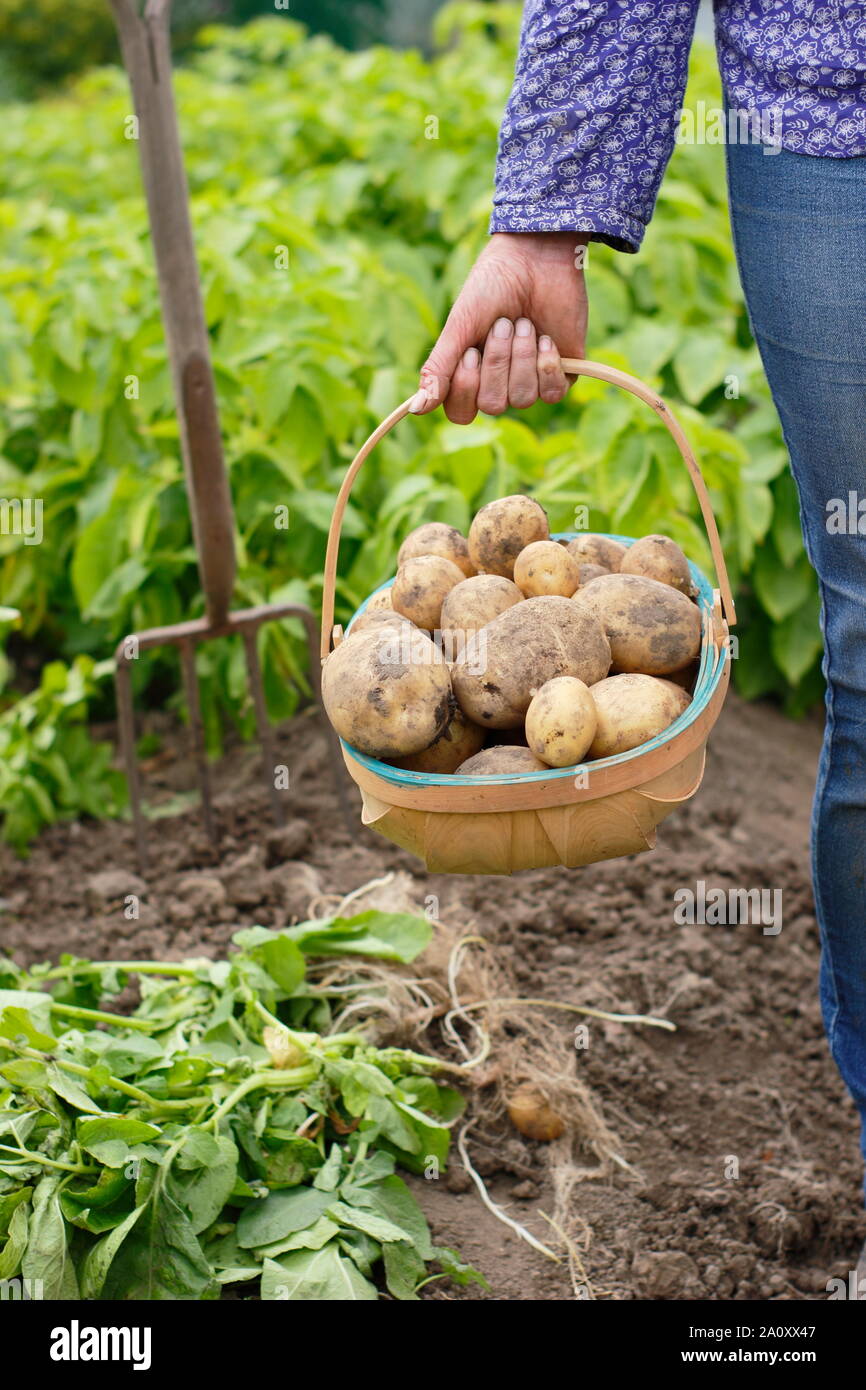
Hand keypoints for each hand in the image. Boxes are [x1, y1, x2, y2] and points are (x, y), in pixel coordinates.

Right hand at [411, 231, 588, 422]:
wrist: (536, 259)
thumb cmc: (492, 288)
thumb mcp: (460, 325)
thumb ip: (439, 367)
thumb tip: (416, 409)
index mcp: (468, 375)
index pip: (461, 413)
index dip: (466, 388)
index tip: (471, 351)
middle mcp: (498, 384)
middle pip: (493, 405)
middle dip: (498, 362)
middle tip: (503, 324)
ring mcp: (529, 381)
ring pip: (523, 399)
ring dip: (522, 357)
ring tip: (525, 323)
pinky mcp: (560, 374)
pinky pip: (552, 394)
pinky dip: (547, 365)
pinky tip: (546, 338)